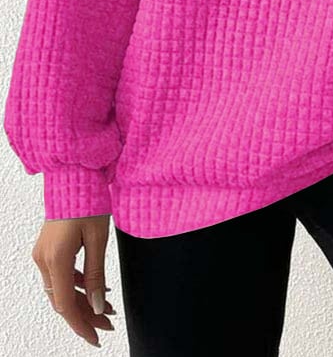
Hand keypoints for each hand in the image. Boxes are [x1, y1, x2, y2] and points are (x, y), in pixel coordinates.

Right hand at [32, 214, 116, 347]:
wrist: (73, 176)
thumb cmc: (88, 201)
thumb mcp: (98, 238)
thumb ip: (97, 274)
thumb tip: (99, 306)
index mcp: (56, 259)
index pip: (66, 305)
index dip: (82, 324)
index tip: (96, 337)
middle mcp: (44, 260)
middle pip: (63, 300)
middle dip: (86, 315)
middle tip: (108, 325)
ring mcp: (43, 254)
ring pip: (61, 289)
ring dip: (83, 301)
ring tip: (108, 309)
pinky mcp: (47, 248)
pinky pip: (60, 275)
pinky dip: (77, 285)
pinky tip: (96, 289)